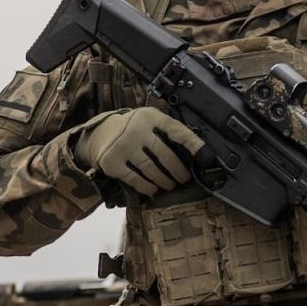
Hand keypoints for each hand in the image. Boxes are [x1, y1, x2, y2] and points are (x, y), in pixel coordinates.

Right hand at [73, 108, 205, 195]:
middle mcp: (136, 129)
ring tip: (170, 184)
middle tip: (184, 178)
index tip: (206, 156)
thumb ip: (167, 130)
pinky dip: (148, 187)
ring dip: (165, 181)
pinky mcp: (112, 162)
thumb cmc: (133, 129)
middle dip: (179, 171)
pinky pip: (136, 180)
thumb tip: (195, 153)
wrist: (100, 133)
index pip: (177, 130)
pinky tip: (153, 188)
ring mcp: (123, 146)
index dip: (194, 144)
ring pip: (152, 170)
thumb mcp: (149, 120)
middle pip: (165, 155)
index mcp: (150, 117)